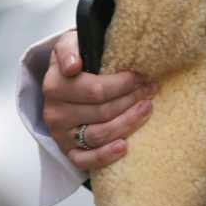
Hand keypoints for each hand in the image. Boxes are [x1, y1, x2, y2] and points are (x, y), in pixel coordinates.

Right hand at [42, 29, 156, 173]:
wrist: (62, 85)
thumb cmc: (75, 63)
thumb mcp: (70, 45)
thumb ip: (69, 48)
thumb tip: (72, 66)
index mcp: (54, 85)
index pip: (96, 89)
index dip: (123, 84)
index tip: (141, 77)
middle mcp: (54, 112)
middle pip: (103, 111)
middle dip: (132, 99)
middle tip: (151, 90)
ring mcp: (60, 134)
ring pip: (100, 134)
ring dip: (128, 123)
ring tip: (147, 109)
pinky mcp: (67, 152)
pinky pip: (85, 161)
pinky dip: (106, 156)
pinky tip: (124, 146)